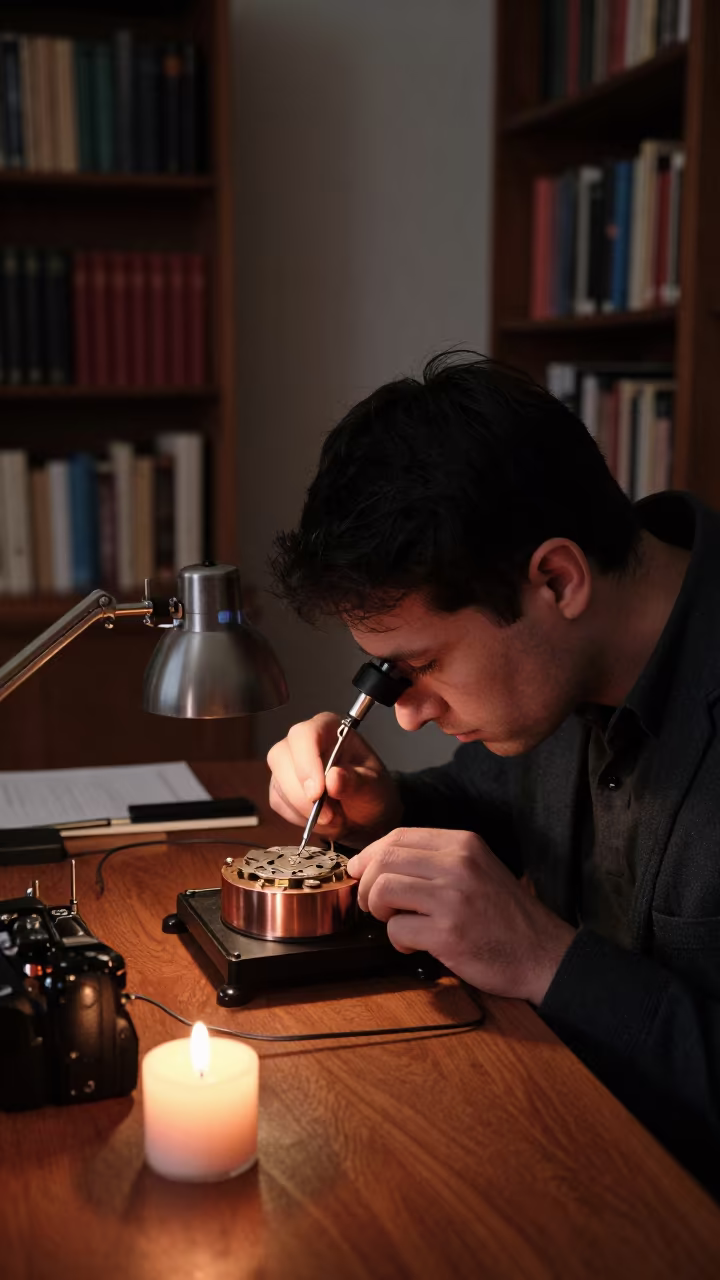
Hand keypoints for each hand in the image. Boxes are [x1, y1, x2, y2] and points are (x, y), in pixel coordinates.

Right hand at [267, 713, 401, 846]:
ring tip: (334, 818)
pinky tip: (321, 819)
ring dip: (304, 809)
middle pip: (281, 757)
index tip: (317, 793)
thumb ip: (355, 781)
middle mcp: (302, 741)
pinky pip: (279, 803)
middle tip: (328, 816)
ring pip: (278, 783)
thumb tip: (333, 778)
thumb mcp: (373, 786)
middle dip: (301, 793)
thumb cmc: (370, 790)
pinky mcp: (280, 787)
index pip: (304, 735)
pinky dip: (299, 817)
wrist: (365, 812)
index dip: (306, 762)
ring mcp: (288, 763)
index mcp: (328, 728)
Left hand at [346, 827, 575, 1003]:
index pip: (399, 836)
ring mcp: (453, 898)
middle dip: (367, 883)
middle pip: (385, 860)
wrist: (543, 953)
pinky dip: (397, 940)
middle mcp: (458, 864)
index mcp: (464, 844)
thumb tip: (379, 862)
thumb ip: (437, 861)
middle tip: (371, 904)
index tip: (360, 871)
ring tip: (393, 922)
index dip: (370, 854)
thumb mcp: (478, 869)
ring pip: (384, 890)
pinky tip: (414, 945)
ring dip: (378, 910)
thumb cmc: (505, 916)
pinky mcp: (448, 933)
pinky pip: (397, 929)